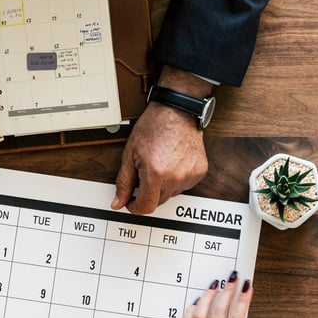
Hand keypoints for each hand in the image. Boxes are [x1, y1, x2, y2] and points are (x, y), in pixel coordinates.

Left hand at [112, 67, 213, 214]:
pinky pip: (184, 185)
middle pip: (158, 202)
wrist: (177, 111)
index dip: (135, 207)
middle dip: (148, 193)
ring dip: (163, 186)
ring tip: (159, 164)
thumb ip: (123, 182)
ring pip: (171, 194)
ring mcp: (190, 175)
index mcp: (156, 174)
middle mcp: (175, 177)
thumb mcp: (130, 154)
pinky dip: (176, 179)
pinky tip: (172, 163)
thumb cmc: (154, 127)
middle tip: (144, 173)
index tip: (131, 201)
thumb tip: (118, 202)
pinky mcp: (200, 172)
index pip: (146, 207)